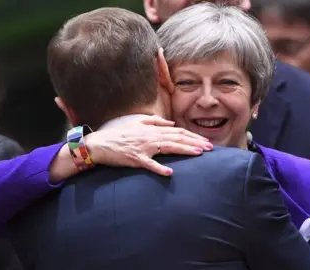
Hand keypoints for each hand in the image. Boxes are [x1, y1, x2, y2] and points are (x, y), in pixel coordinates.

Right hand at [86, 115, 212, 175]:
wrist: (99, 144)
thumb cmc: (118, 134)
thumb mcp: (136, 123)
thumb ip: (154, 121)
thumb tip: (170, 123)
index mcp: (151, 129)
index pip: (177, 132)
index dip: (192, 136)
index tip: (205, 141)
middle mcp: (150, 137)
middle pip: (177, 139)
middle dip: (194, 142)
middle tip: (210, 147)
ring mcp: (143, 148)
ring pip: (168, 148)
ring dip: (184, 150)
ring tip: (198, 154)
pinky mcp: (135, 159)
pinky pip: (149, 164)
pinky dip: (159, 169)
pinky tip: (170, 173)